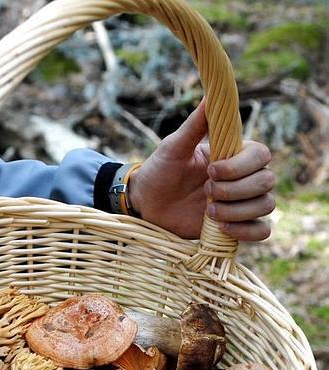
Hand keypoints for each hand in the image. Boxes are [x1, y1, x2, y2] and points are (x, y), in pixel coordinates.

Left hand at [127, 99, 275, 240]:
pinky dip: (246, 230)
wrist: (147, 205)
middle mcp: (243, 178)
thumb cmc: (159, 172)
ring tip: (208, 211)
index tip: (210, 170)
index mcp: (233, 155)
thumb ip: (195, 125)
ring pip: (266, 205)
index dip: (240, 166)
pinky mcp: (236, 226)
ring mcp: (241, 203)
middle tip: (204, 191)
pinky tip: (221, 227)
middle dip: (235, 189)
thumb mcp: (174, 147)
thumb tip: (212, 94)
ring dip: (238, 210)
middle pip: (267, 181)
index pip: (261, 155)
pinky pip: (261, 231)